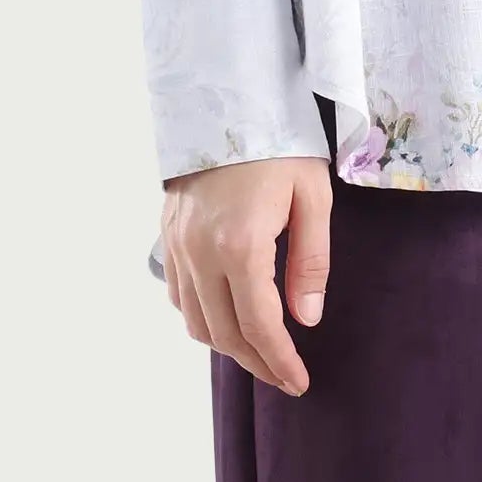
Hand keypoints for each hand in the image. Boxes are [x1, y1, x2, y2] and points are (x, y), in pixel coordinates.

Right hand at [159, 156, 334, 396]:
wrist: (229, 99)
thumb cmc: (279, 145)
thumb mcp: (313, 195)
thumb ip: (311, 261)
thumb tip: (306, 319)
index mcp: (241, 245)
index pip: (259, 325)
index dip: (279, 361)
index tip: (299, 382)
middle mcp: (201, 253)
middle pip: (224, 334)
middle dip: (256, 362)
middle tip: (284, 376)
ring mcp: (178, 246)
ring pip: (195, 321)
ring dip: (227, 345)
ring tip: (260, 351)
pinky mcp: (167, 235)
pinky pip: (179, 296)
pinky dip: (202, 317)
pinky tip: (226, 316)